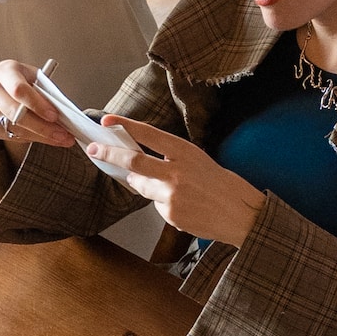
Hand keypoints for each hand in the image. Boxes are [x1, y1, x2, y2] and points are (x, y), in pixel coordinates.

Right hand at [0, 59, 71, 146]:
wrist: (8, 88)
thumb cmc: (26, 82)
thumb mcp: (38, 80)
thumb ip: (47, 95)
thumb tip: (64, 116)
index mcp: (5, 71)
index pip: (19, 90)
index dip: (37, 104)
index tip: (54, 116)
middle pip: (15, 113)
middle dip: (42, 126)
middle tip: (63, 134)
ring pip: (16, 128)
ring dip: (42, 136)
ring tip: (61, 138)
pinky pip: (13, 136)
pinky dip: (33, 138)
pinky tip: (46, 137)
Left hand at [89, 116, 265, 245]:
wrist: (241, 214)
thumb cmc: (221, 185)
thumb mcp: (198, 160)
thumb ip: (171, 159)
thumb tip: (140, 165)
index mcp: (185, 152)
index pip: (149, 134)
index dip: (125, 125)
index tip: (107, 120)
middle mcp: (176, 171)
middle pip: (134, 161)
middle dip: (110, 155)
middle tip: (94, 150)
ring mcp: (172, 195)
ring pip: (143, 186)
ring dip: (144, 185)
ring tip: (173, 188)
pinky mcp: (171, 215)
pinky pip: (157, 207)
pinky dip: (166, 206)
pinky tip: (186, 207)